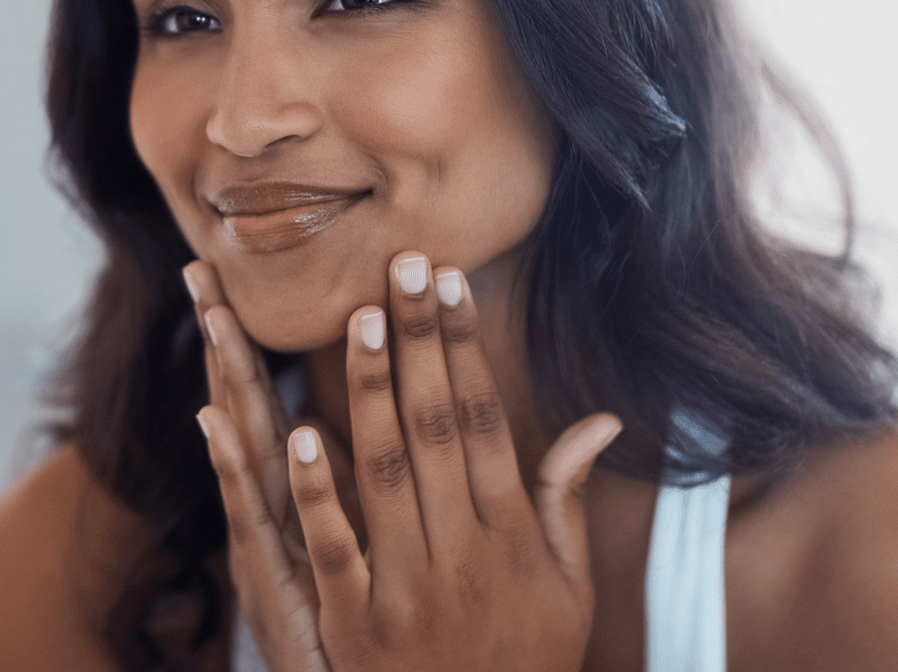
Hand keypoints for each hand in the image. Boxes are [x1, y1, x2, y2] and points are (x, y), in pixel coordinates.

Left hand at [197, 253, 621, 671]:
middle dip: (421, 343)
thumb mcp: (567, 589)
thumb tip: (598, 421)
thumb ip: (564, 501)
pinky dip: (318, 492)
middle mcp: (466, 554)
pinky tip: (299, 432)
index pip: (484, 422)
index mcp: (514, 536)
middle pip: (437, 429)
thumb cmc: (524, 661)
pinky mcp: (357, 627)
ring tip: (360, 320)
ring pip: (387, 475)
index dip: (465, 350)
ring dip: (373, 395)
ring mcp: (410, 590)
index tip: (449, 285)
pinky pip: (335, 548)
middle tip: (402, 266)